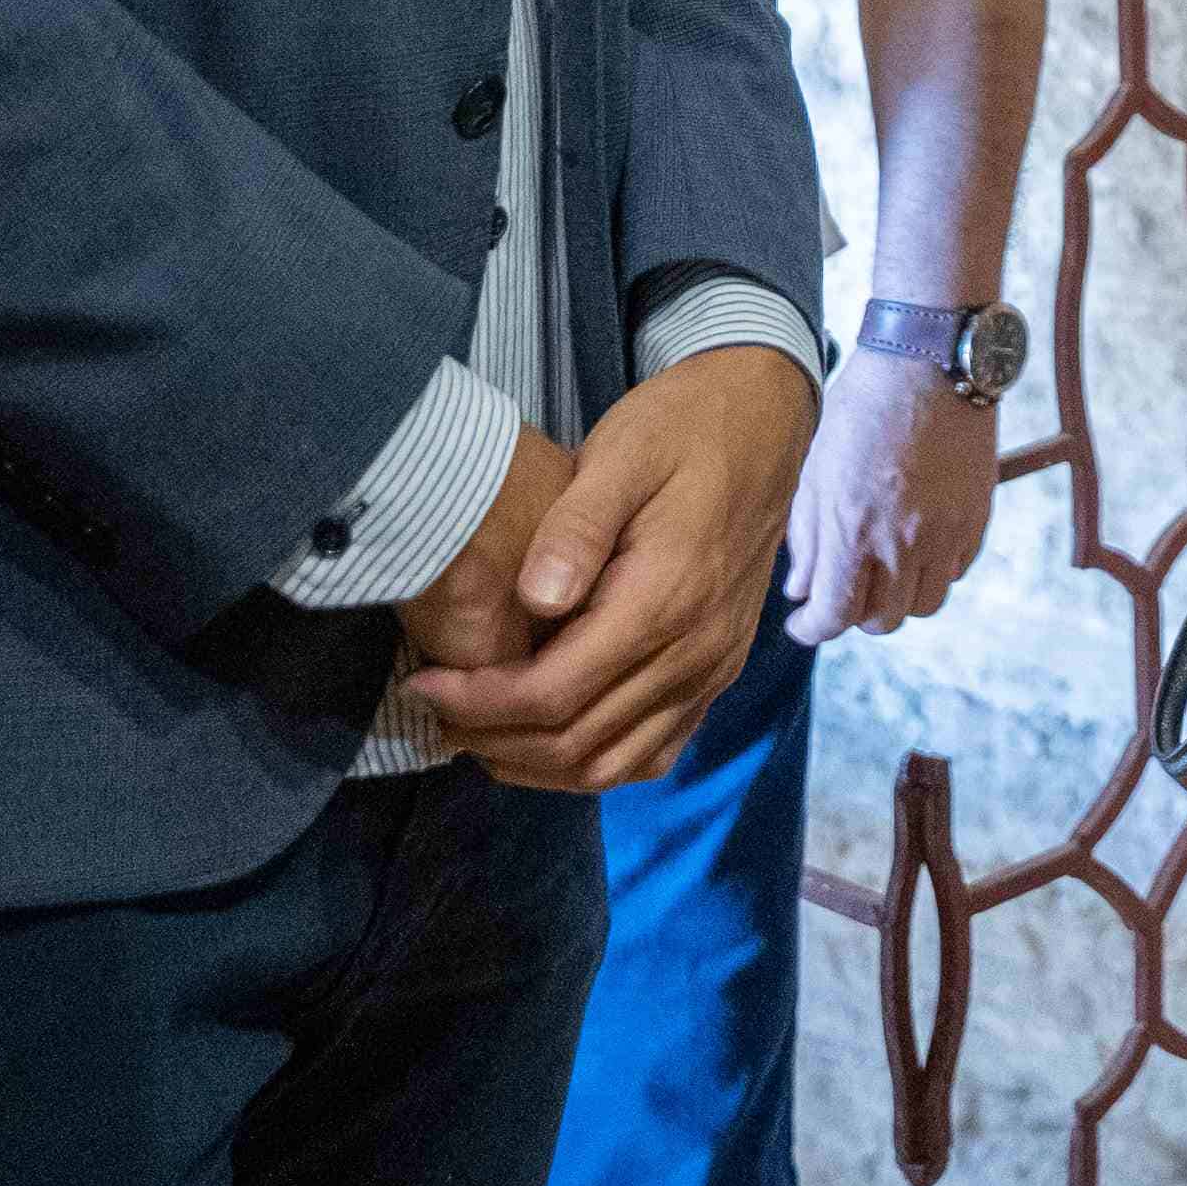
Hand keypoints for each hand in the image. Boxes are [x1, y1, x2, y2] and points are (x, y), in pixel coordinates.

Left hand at [403, 349, 817, 791]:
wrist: (764, 420)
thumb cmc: (682, 428)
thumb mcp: (620, 453)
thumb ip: (576, 527)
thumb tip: (534, 600)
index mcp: (666, 600)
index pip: (555, 693)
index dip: (479, 703)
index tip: (422, 684)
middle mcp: (696, 651)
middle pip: (577, 743)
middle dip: (492, 739)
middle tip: (432, 714)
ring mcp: (713, 668)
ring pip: (613, 764)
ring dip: (535, 765)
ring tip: (475, 734)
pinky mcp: (718, 670)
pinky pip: (654, 753)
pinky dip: (592, 764)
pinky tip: (546, 739)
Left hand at [781, 349, 1001, 647]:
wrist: (930, 358)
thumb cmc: (864, 405)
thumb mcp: (818, 469)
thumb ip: (808, 537)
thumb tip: (801, 590)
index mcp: (854, 529)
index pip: (834, 615)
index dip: (812, 628)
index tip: (804, 621)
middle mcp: (904, 541)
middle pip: (882, 622)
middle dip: (855, 614)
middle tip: (844, 589)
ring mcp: (947, 531)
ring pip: (924, 606)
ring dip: (899, 598)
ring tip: (884, 569)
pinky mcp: (978, 515)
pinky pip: (956, 571)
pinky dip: (934, 571)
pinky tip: (917, 543)